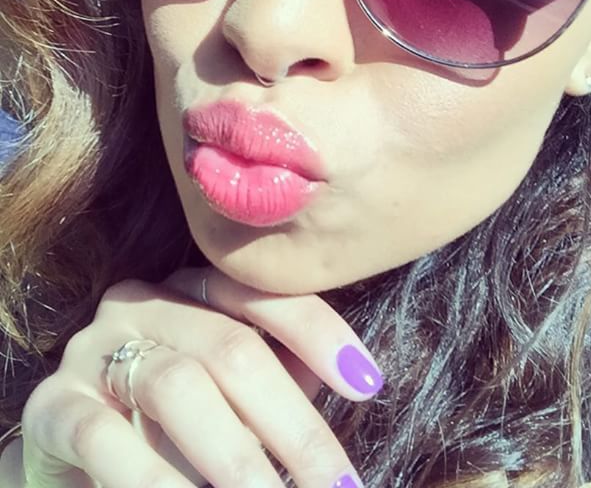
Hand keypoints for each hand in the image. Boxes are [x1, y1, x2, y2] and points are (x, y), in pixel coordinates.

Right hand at [18, 268, 382, 487]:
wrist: (82, 453)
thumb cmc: (178, 421)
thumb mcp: (236, 393)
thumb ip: (282, 379)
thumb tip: (357, 383)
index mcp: (191, 289)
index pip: (262, 295)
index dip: (319, 334)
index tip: (368, 384)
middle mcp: (143, 303)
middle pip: (231, 348)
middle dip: (292, 422)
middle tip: (336, 483)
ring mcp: (93, 348)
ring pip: (177, 386)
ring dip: (235, 456)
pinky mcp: (54, 404)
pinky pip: (106, 437)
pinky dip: (155, 481)